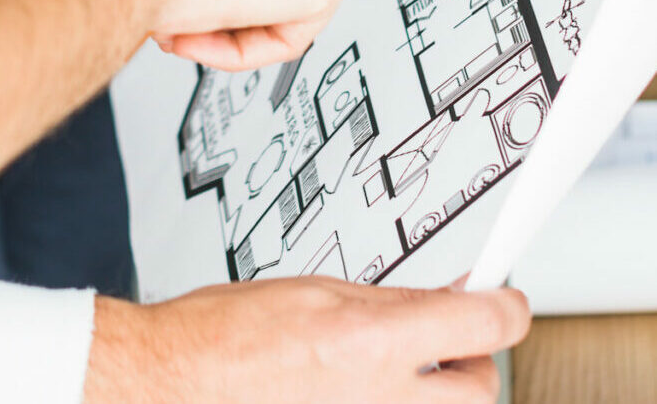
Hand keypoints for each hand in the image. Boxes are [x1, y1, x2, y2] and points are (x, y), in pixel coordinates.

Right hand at [85, 281, 529, 402]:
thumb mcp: (313, 292)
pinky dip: (394, 402)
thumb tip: (439, 298)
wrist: (180, 384)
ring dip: (435, 389)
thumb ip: (387, 300)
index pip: (486, 325)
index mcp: (375, 343)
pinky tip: (359, 385)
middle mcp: (388, 400)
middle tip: (447, 332)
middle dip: (472, 355)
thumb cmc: (225, 338)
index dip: (506, 306)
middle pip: (481, 386)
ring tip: (394, 365)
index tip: (505, 298)